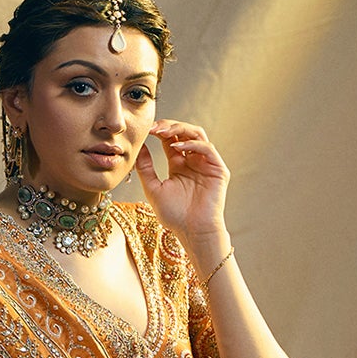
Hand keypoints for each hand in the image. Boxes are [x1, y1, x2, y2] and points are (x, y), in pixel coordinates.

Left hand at [135, 122, 229, 250]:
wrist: (193, 231)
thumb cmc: (174, 216)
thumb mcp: (153, 189)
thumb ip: (146, 168)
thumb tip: (138, 147)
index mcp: (179, 164)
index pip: (170, 138)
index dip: (159, 131)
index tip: (146, 130)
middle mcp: (193, 161)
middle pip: (184, 132)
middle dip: (169, 126)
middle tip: (154, 127)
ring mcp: (207, 164)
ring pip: (197, 135)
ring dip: (180, 129)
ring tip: (163, 132)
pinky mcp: (218, 169)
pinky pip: (207, 148)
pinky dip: (192, 144)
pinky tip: (176, 147)